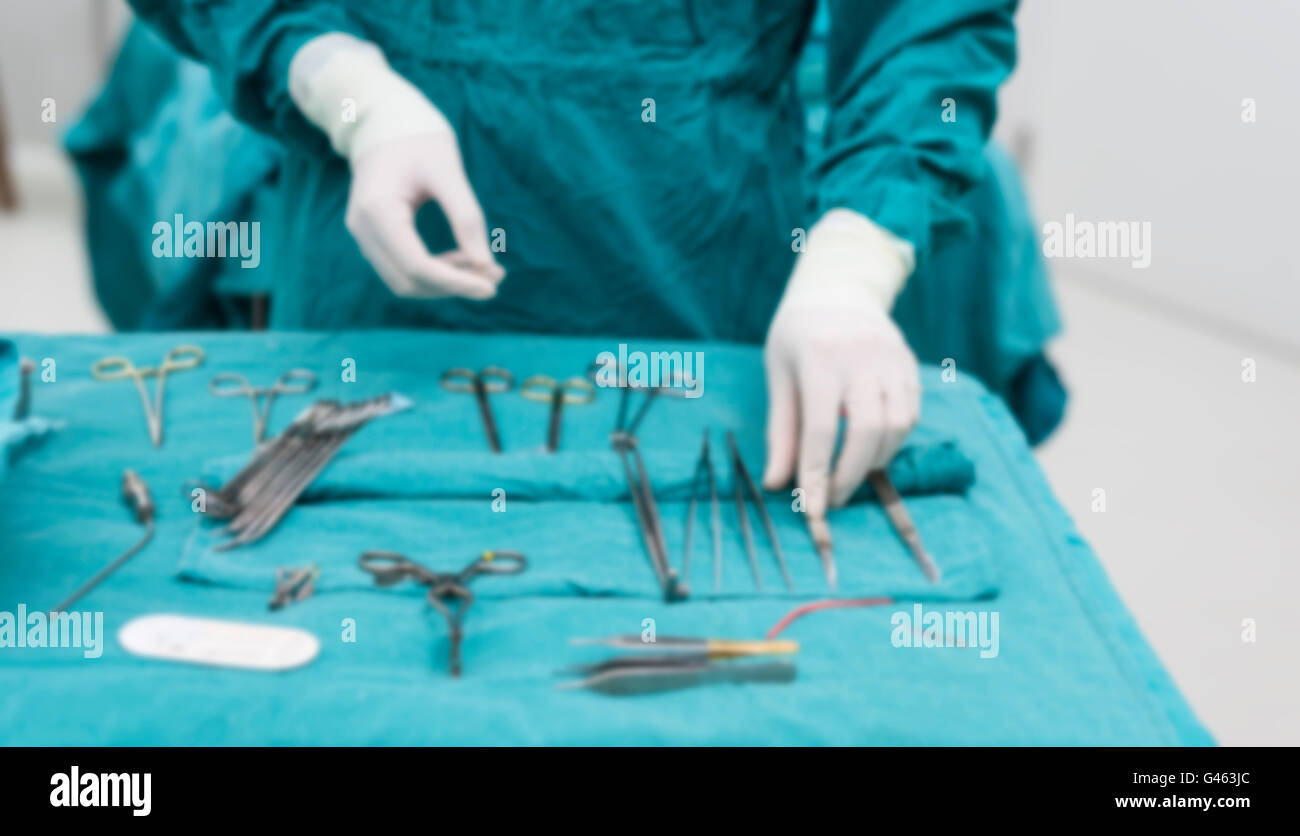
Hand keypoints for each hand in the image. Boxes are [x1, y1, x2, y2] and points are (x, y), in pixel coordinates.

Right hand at [290, 33, 503, 298]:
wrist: (385, 120)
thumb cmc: (419, 138)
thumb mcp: (448, 171)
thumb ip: (466, 218)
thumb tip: (485, 266)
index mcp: (377, 210)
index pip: (417, 267)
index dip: (456, 283)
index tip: (493, 287)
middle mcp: (363, 228)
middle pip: (409, 282)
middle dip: (454, 285)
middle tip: (496, 276)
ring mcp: (363, 235)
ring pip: (405, 281)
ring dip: (446, 282)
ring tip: (484, 267)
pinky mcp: (373, 237)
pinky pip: (403, 268)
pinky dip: (435, 272)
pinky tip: (464, 259)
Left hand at [761, 210, 920, 556]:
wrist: (840, 289)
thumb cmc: (799, 336)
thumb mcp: (779, 375)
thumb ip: (781, 430)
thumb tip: (777, 484)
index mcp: (819, 357)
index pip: (819, 429)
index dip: (816, 474)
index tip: (812, 510)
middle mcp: (862, 356)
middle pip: (866, 431)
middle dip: (850, 475)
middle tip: (834, 499)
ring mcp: (892, 359)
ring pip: (896, 427)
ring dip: (874, 462)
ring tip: (849, 475)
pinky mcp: (910, 365)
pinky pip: (910, 415)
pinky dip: (892, 442)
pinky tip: (871, 450)